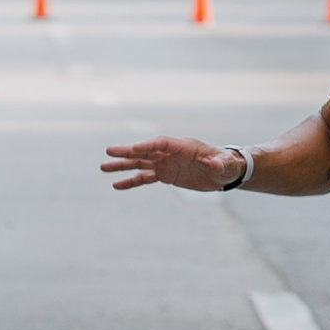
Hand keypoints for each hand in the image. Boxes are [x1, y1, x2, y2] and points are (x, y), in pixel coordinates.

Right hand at [100, 135, 246, 193]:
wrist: (225, 172)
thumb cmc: (226, 165)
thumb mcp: (226, 165)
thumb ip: (219, 163)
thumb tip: (215, 163)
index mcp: (184, 146)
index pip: (162, 143)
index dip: (148, 145)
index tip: (133, 149)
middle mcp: (171, 153)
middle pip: (146, 151)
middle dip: (128, 151)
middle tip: (108, 151)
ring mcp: (166, 163)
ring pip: (141, 163)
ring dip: (123, 165)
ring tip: (104, 167)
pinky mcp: (165, 174)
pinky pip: (145, 177)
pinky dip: (131, 181)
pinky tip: (117, 185)